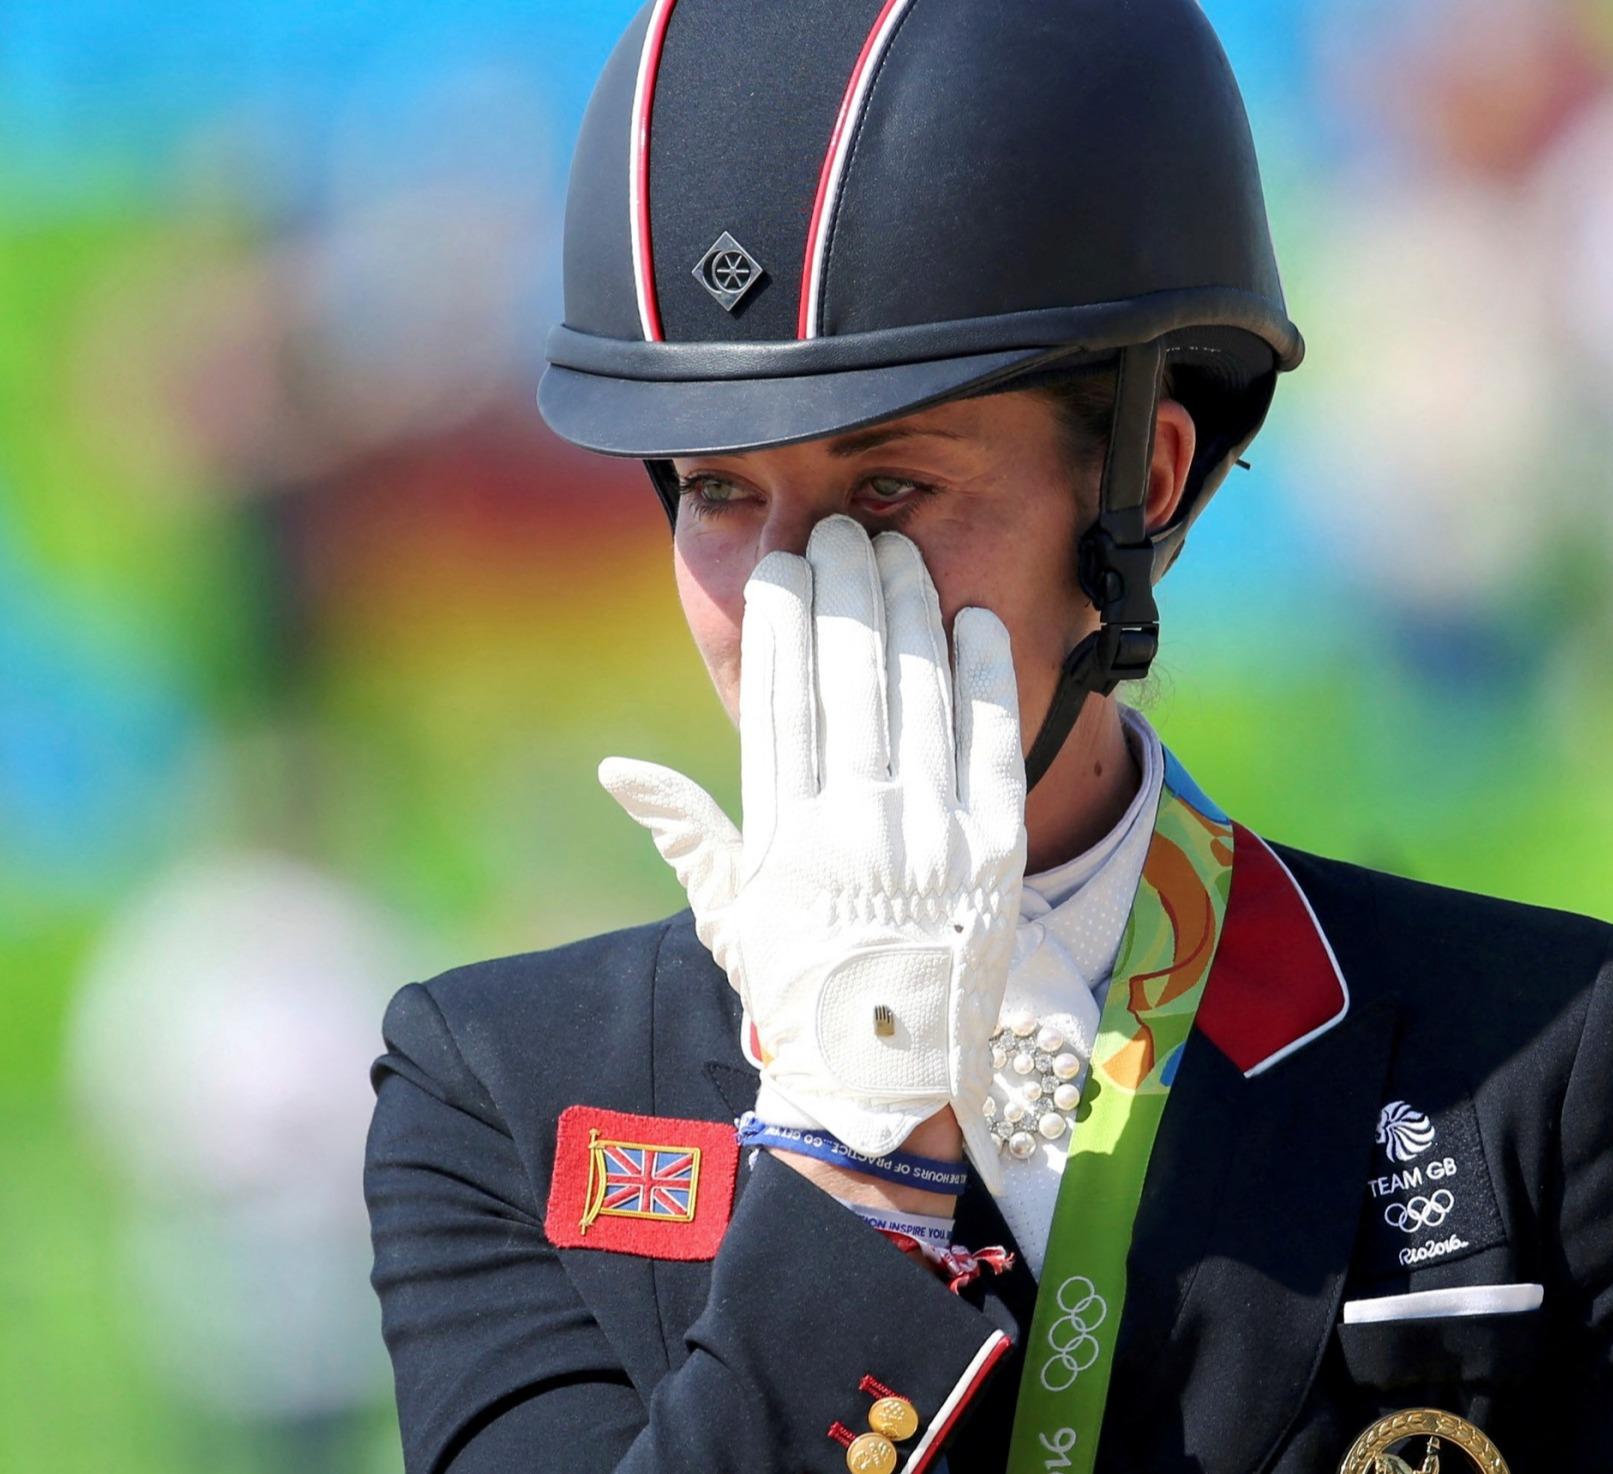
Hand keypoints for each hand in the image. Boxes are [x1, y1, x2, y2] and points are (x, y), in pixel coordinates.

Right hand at [598, 514, 1028, 1156]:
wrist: (889, 1082)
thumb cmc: (800, 994)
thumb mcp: (730, 917)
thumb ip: (685, 830)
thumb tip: (616, 768)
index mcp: (786, 835)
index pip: (781, 701)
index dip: (783, 624)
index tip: (784, 567)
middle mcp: (857, 826)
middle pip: (851, 679)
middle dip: (846, 592)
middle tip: (844, 531)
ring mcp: (931, 836)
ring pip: (920, 696)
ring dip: (909, 612)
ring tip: (898, 551)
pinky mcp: (996, 853)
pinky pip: (994, 746)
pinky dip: (984, 678)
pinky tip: (972, 620)